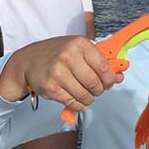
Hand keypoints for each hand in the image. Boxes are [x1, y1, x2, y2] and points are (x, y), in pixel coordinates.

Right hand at [1, 36, 122, 111]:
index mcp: (79, 44)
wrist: (29, 61)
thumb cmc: (58, 53)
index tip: (109, 82)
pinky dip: (80, 105)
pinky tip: (77, 99)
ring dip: (90, 98)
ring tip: (86, 94)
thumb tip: (119, 76)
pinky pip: (74, 103)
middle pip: (95, 83)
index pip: (104, 67)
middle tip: (96, 89)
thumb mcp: (79, 49)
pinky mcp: (51, 88)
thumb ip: (100, 61)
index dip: (110, 79)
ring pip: (85, 95)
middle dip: (99, 90)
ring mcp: (58, 73)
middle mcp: (68, 57)